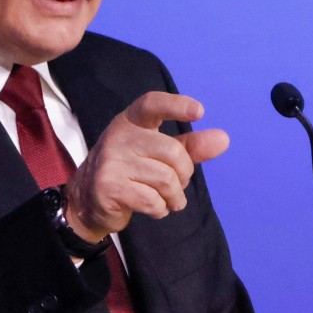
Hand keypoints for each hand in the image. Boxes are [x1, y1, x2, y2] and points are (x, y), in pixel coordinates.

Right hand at [63, 92, 228, 241]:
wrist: (88, 200)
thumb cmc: (130, 171)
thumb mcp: (159, 154)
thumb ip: (191, 146)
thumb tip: (224, 139)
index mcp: (131, 121)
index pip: (152, 103)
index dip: (176, 105)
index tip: (199, 112)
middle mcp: (119, 135)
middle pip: (173, 152)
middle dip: (184, 174)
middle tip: (178, 185)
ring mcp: (111, 161)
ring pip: (166, 179)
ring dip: (175, 197)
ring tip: (169, 200)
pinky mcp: (109, 186)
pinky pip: (152, 200)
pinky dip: (161, 209)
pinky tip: (154, 207)